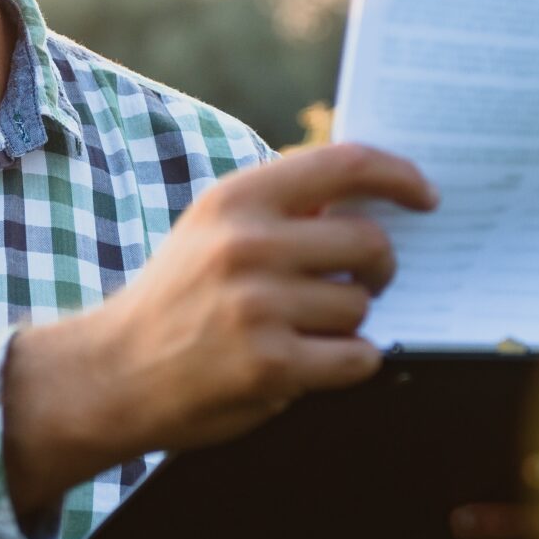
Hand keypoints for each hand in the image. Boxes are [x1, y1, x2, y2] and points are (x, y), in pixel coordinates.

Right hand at [3, 143, 436, 514]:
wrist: (111, 374)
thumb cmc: (177, 298)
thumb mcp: (212, 230)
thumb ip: (282, 209)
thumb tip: (370, 197)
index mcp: (237, 198)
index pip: (346, 164)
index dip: (400, 176)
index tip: (427, 195)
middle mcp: (247, 245)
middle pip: (369, 241)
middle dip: (380, 266)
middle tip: (368, 281)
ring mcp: (258, 307)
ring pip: (361, 305)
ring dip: (351, 322)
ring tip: (309, 330)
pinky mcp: (270, 367)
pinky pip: (356, 358)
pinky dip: (349, 363)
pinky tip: (314, 364)